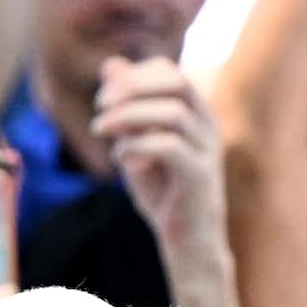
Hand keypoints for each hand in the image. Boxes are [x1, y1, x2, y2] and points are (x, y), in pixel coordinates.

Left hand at [95, 57, 226, 253]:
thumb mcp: (136, 144)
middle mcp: (206, 126)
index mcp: (194, 114)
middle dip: (133, 88)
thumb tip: (110, 64)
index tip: (102, 98)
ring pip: (174, 113)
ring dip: (129, 116)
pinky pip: (171, 147)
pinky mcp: (199, 177)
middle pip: (178, 82)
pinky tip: (120, 159)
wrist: (186, 241)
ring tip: (99, 130)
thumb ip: (125, 108)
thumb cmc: (161, 191)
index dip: (134, 76)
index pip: (171, 72)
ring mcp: (206, 150)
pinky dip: (138, 146)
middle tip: (99, 107)